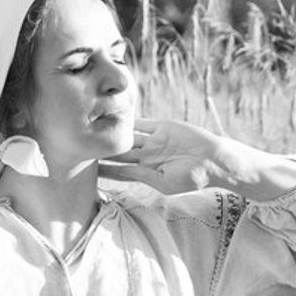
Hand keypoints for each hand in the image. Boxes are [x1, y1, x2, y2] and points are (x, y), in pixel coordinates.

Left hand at [99, 119, 231, 193]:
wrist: (213, 161)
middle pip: (120, 152)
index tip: (86, 170)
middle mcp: (148, 156)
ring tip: (92, 128)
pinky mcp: (162, 127)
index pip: (120, 171)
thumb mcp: (164, 182)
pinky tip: (111, 113)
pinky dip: (128, 118)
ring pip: (128, 136)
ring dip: (112, 133)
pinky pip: (142, 122)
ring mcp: (154, 140)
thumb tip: (120, 176)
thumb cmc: (192, 178)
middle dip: (103, 150)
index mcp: (147, 173)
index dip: (104, 169)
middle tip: (83, 146)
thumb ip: (142, 176)